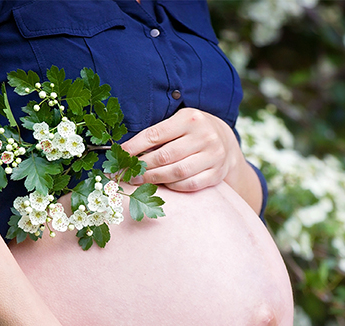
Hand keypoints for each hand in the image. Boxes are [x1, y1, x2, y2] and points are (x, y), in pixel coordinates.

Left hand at [122, 108, 245, 191]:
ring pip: (177, 172)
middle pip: (165, 156)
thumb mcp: (179, 122)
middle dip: (142, 167)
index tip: (119, 156)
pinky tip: (162, 185)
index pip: (155, 134)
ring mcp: (213, 156)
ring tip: (138, 180)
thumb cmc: (192, 131)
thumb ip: (158, 134)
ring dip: (153, 179)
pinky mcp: (217, 173)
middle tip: (126, 173)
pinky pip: (190, 184)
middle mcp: (204, 136)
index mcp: (190, 118)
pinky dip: (173, 186)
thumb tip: (126, 152)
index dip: (134, 147)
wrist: (225, 140)